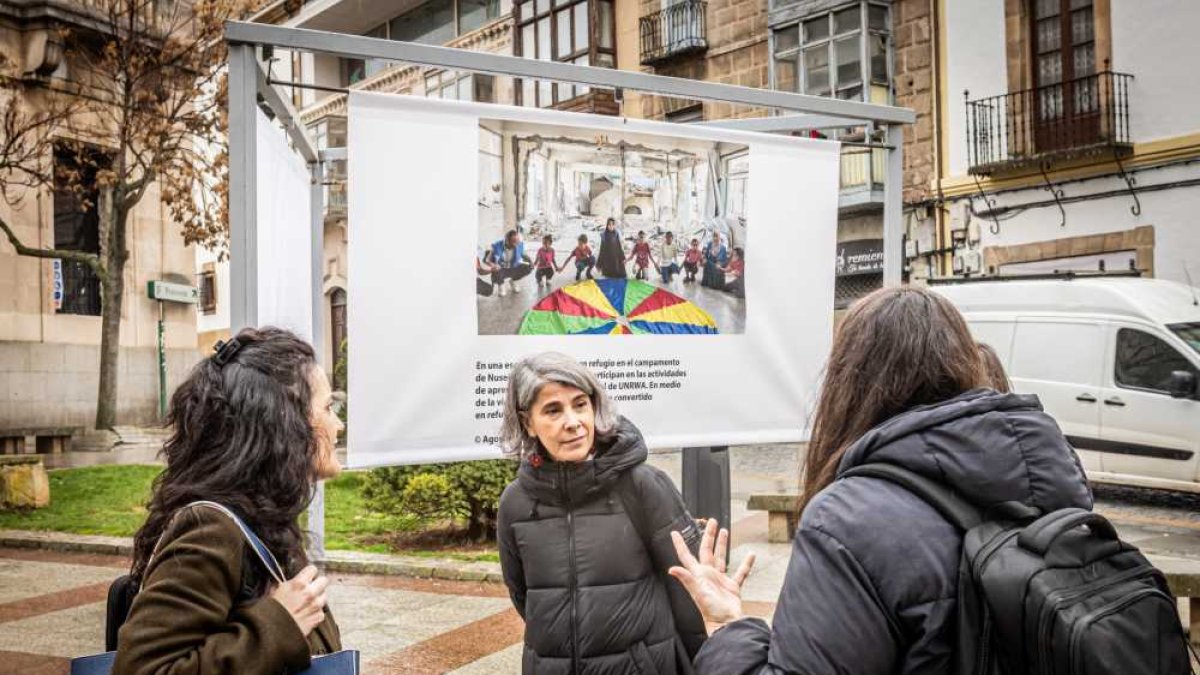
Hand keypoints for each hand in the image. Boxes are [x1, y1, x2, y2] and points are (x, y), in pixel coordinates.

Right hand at [270, 564, 328, 635]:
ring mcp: (315, 606)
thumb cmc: (268, 613)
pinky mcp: (317, 619)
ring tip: (306, 604)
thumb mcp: (273, 593)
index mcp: (298, 584)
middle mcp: (310, 593)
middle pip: (324, 581)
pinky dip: (316, 614)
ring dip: (317, 599)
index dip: (309, 573)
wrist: (270, 633)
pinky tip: (306, 616)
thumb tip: (288, 583)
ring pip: (324, 596)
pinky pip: (321, 612)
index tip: (306, 577)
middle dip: (317, 584)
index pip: (312, 569)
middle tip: (309, 589)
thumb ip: (285, 585)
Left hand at [668, 519, 754, 634]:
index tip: (674, 532)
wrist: (726, 624)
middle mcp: (707, 575)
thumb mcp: (698, 592)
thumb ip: (686, 579)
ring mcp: (720, 580)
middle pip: (706, 550)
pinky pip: (740, 572)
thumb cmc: (710, 611)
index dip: (680, 544)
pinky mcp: (732, 587)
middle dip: (708, 535)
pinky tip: (750, 555)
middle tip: (711, 521)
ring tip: (724, 531)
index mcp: (698, 574)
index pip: (686, 556)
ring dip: (722, 545)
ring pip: (721, 557)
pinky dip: (745, 563)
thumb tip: (672, 569)